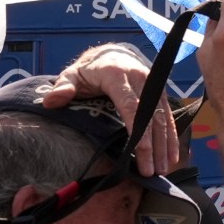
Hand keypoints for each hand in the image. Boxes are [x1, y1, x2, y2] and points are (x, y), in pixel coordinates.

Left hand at [43, 41, 182, 176]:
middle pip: (150, 114)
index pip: (130, 104)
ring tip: (164, 168)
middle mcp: (140, 78)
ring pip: (163, 116)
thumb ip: (63, 87)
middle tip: (152, 170)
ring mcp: (153, 85)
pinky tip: (172, 155)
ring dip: (165, 143)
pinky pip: (168, 115)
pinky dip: (171, 136)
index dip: (137, 127)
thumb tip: (51, 102)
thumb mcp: (72, 75)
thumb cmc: (90, 70)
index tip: (140, 150)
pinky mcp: (160, 92)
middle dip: (153, 144)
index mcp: (117, 74)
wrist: (112, 54)